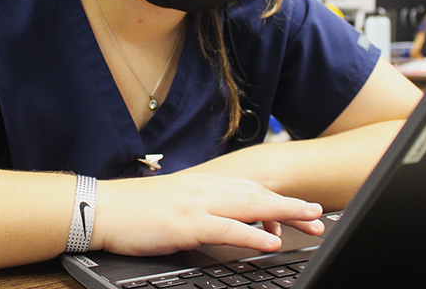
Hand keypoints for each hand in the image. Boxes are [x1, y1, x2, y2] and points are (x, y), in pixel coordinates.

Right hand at [91, 172, 323, 256]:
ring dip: (283, 213)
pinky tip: (270, 241)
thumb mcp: (179, 202)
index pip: (252, 189)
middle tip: (319, 217)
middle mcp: (206, 188)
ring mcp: (197, 204)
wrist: (105, 207)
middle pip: (258, 195)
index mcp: (205, 184)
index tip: (303, 211)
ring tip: (309, 222)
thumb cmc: (139, 209)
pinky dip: (252, 234)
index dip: (280, 201)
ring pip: (249, 206)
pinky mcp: (186, 223)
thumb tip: (233, 222)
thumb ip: (207, 208)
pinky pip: (226, 228)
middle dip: (292, 207)